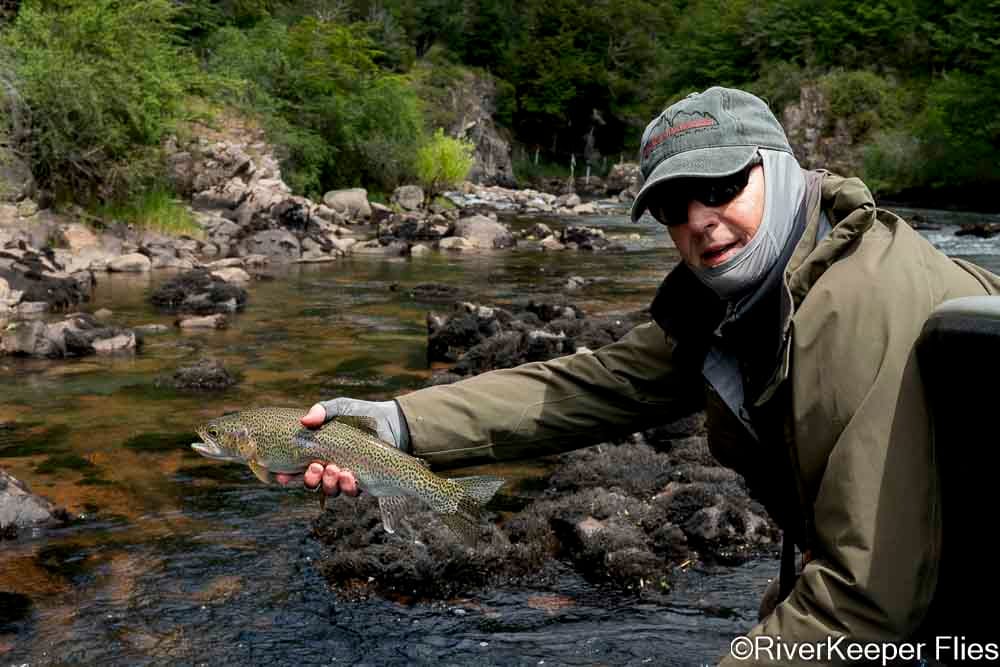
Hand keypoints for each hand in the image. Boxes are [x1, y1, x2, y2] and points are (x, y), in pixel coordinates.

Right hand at [275, 398, 409, 498]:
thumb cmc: (362, 414)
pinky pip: (352, 492)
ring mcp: (347, 476)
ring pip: (331, 491)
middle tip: (316, 467)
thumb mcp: (340, 408)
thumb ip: (322, 410)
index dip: (288, 476)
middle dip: (310, 480)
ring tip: (335, 469)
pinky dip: (348, 486)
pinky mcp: (364, 482)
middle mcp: (330, 467)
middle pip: (313, 484)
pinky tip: (349, 474)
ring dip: (329, 484)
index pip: (298, 469)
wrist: (392, 422)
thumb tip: (305, 420)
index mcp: (319, 453)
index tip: (281, 475)